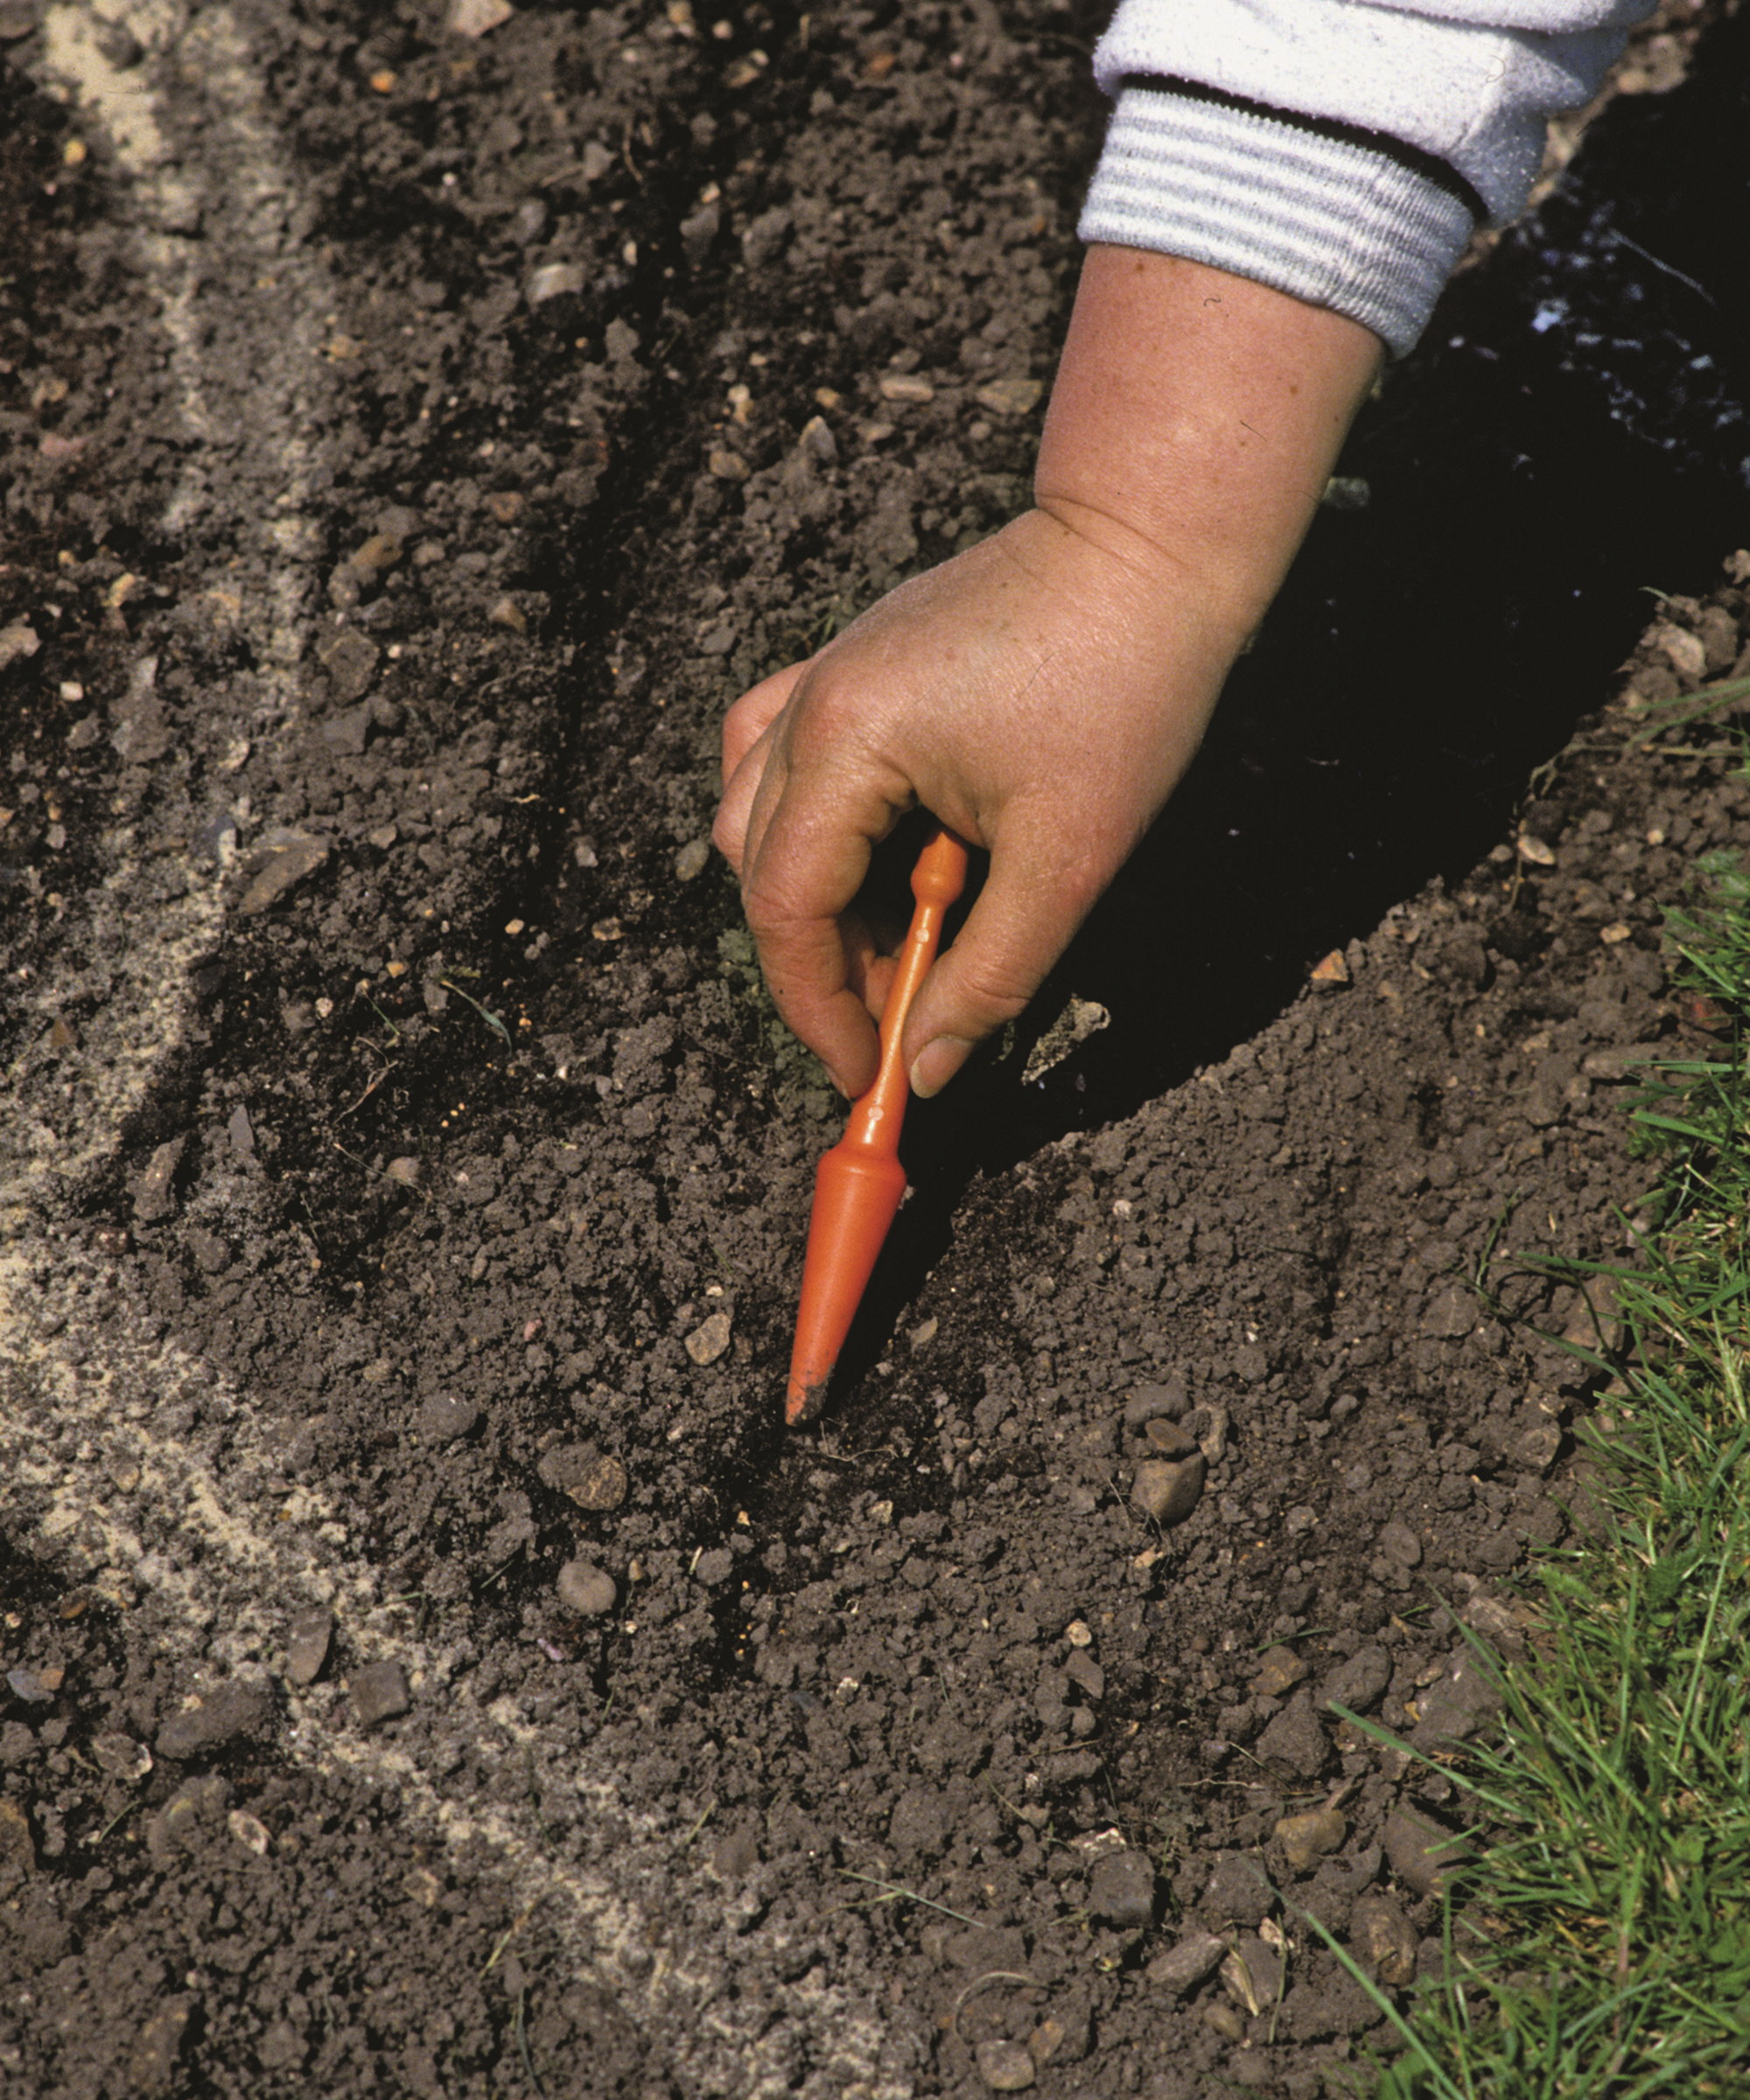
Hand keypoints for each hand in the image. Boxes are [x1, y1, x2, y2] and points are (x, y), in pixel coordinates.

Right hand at [714, 247, 1382, 1098]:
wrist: (1153, 544)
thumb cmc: (1127, 683)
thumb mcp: (1067, 859)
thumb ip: (989, 975)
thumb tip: (928, 1069)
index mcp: (849, 740)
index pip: (785, 906)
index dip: (817, 1008)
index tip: (865, 1077)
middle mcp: (812, 700)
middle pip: (756, 864)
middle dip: (820, 960)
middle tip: (902, 1015)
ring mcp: (826, 671)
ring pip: (755, 810)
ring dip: (812, 893)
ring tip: (905, 936)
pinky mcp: (855, 661)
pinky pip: (783, 755)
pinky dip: (812, 824)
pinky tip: (883, 854)